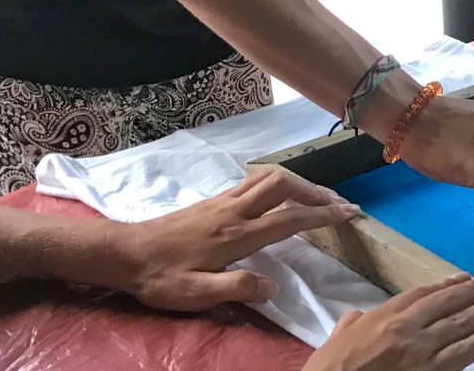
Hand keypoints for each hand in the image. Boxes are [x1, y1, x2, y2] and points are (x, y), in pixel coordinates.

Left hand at [108, 167, 359, 310]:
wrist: (125, 253)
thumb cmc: (161, 278)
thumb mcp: (197, 294)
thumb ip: (237, 288)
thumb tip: (274, 287)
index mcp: (235, 234)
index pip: (288, 219)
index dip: (321, 216)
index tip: (348, 213)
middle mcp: (233, 210)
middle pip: (282, 184)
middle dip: (315, 191)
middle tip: (338, 204)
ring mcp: (222, 201)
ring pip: (268, 178)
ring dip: (298, 184)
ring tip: (317, 197)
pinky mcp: (213, 201)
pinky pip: (253, 182)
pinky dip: (278, 184)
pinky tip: (280, 196)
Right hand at [304, 272, 473, 370]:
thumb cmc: (330, 369)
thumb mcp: (336, 337)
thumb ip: (353, 323)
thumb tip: (357, 315)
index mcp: (383, 316)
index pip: (422, 294)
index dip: (447, 284)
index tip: (465, 278)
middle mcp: (406, 328)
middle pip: (447, 303)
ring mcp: (420, 351)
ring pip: (460, 325)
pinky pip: (462, 353)